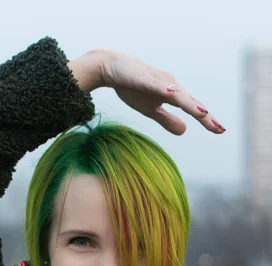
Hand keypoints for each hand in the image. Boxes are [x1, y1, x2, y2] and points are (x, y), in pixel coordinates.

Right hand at [68, 49, 224, 135]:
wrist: (111, 68)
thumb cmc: (132, 87)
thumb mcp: (151, 110)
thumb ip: (167, 120)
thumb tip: (185, 131)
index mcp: (173, 95)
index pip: (193, 109)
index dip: (207, 120)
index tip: (220, 131)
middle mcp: (171, 86)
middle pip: (191, 103)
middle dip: (205, 116)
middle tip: (220, 129)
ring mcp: (160, 81)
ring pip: (179, 95)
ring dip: (191, 105)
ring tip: (204, 115)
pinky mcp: (146, 78)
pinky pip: (158, 86)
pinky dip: (168, 91)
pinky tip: (174, 95)